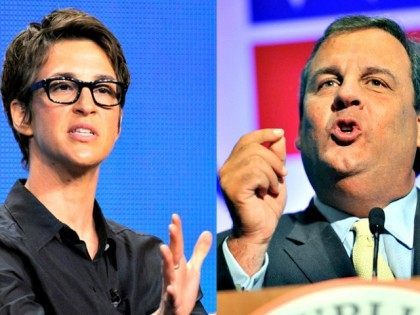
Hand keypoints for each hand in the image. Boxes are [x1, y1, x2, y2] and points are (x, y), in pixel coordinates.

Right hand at [154, 214, 211, 314]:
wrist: (174, 312)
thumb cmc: (182, 288)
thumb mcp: (194, 268)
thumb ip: (199, 251)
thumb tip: (207, 232)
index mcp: (178, 264)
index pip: (177, 244)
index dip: (177, 231)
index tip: (175, 216)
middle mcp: (172, 272)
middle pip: (172, 254)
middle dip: (172, 241)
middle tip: (171, 226)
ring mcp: (171, 286)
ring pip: (167, 273)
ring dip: (166, 261)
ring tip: (164, 248)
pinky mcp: (172, 302)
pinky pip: (170, 298)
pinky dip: (170, 294)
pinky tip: (171, 290)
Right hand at [219, 129, 286, 244]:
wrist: (260, 231)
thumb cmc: (267, 206)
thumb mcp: (276, 176)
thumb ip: (276, 157)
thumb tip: (279, 136)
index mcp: (233, 165)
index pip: (246, 140)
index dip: (264, 134)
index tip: (281, 133)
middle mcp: (226, 169)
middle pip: (254, 148)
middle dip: (274, 160)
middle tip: (283, 175)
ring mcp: (226, 179)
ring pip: (256, 160)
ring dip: (272, 174)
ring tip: (273, 188)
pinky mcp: (232, 189)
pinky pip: (255, 173)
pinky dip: (268, 181)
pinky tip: (266, 193)